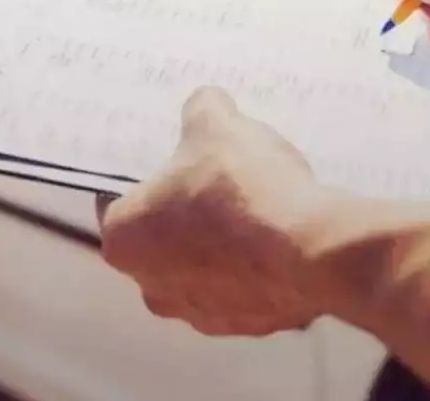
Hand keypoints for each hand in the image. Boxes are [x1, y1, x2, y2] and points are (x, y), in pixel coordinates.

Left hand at [95, 87, 333, 336]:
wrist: (312, 249)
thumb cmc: (242, 186)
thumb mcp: (216, 125)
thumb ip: (201, 109)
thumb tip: (205, 103)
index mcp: (123, 239)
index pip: (117, 202)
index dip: (145, 178)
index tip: (171, 163)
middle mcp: (150, 286)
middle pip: (160, 239)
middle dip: (183, 214)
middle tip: (215, 181)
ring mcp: (199, 313)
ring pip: (202, 269)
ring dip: (221, 245)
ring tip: (255, 207)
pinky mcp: (246, 326)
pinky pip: (244, 288)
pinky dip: (256, 267)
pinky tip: (280, 237)